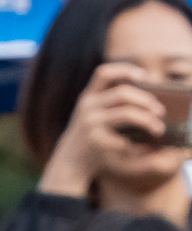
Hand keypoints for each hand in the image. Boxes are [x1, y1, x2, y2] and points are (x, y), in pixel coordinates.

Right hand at [40, 61, 182, 195]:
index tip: (145, 76)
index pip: (103, 73)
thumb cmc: (89, 135)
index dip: (125, 70)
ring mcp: (90, 123)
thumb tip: (144, 94)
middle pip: (123, 93)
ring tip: (158, 129)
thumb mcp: (93, 113)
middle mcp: (87, 107)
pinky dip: (135, 142)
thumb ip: (109, 100)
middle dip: (147, 100)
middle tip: (160, 111)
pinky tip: (137, 148)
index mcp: (88, 97)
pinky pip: (124, 137)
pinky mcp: (95, 140)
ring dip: (148, 120)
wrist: (70, 161)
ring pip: (127, 113)